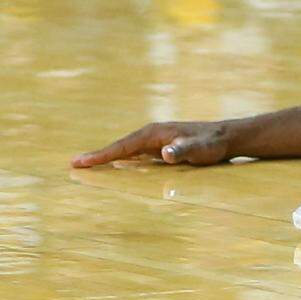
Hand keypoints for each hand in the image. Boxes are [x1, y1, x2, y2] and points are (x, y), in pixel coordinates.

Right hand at [71, 121, 229, 168]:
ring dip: (108, 157)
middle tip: (74, 163)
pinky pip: (135, 154)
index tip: (80, 161)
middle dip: (98, 155)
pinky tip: (117, 166)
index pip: (122, 146)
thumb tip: (166, 153)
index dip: (101, 155)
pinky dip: (122, 159)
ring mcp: (156, 140)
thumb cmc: (211, 145)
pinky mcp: (162, 147)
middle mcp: (152, 134)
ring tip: (88, 165)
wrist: (225, 138)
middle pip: (119, 146)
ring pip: (126, 150)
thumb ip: (183, 150)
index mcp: (154, 133)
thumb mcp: (198, 149)